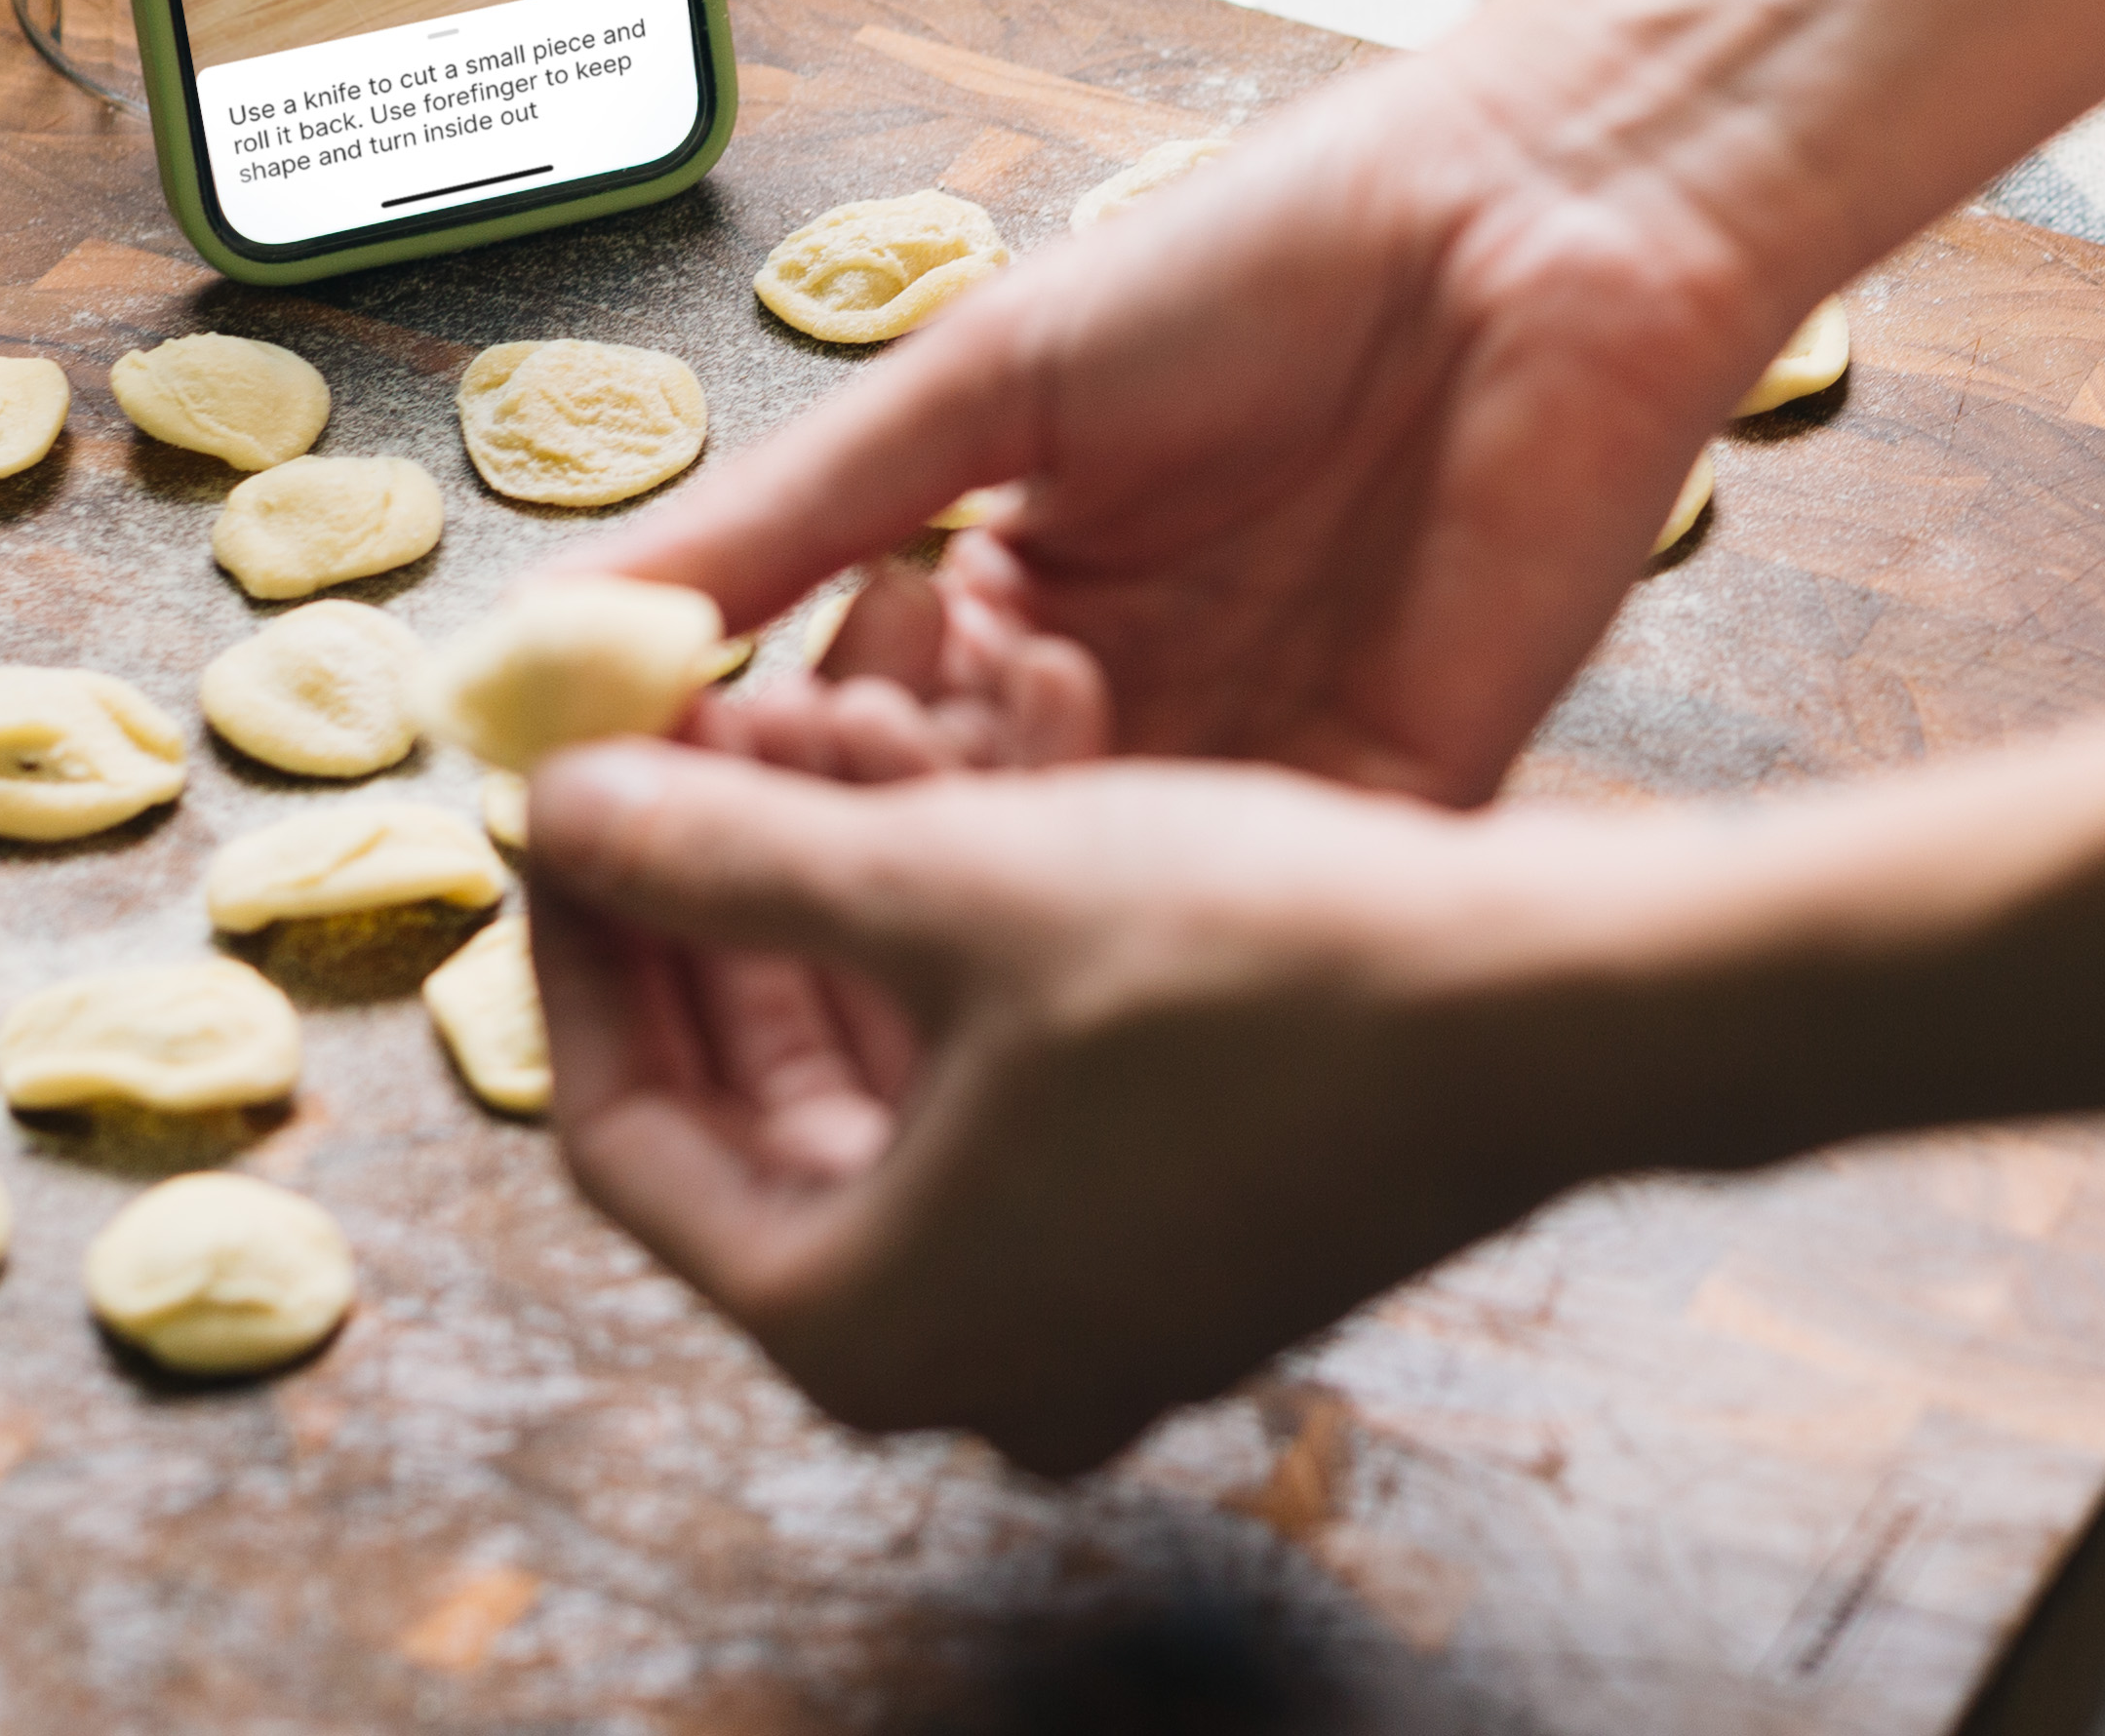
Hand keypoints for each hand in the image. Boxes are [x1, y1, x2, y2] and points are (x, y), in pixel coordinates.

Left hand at [522, 736, 1577, 1472]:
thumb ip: (720, 857)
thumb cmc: (1253, 968)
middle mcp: (964, 1363)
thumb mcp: (950, 884)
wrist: (1551, 1018)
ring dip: (832, 921)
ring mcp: (1083, 1321)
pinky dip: (953, 966)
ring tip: (803, 740)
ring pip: (883, 1100)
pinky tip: (948, 805)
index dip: (577, 947)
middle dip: (709, 918)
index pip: (624, 1138)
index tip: (565, 800)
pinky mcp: (1180, 1251)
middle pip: (752, 1122)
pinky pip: (1001, 1108)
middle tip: (673, 755)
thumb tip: (554, 808)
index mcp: (865, 1323)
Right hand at [603, 49, 1791, 805]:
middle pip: (953, 837)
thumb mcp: (975, 389)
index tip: (641, 774)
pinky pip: (1229, 889)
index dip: (751, 763)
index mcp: (1031, 599)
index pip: (852, 735)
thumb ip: (780, 518)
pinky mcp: (1386, 800)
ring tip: (900, 779)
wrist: (1529, 220)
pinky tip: (1045, 824)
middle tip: (781, 781)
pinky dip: (1121, 872)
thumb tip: (553, 637)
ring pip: (1075, 885)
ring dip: (975, 847)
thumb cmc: (1266, 259)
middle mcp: (1136, 703)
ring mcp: (1257, 763)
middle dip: (848, 822)